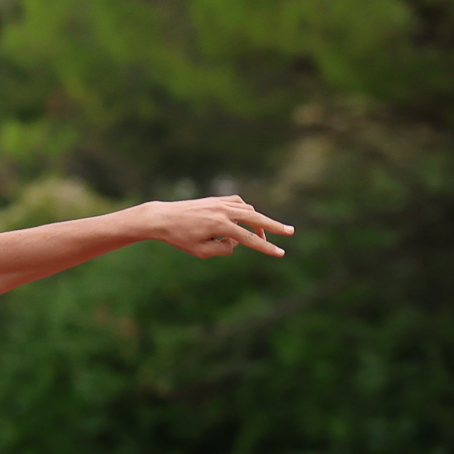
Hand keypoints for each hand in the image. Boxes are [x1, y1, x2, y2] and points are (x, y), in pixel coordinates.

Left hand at [149, 194, 293, 259]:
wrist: (162, 217)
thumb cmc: (179, 238)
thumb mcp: (201, 252)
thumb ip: (223, 250)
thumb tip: (237, 242)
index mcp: (220, 226)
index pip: (249, 239)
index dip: (266, 248)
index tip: (281, 253)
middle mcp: (223, 211)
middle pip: (257, 218)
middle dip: (275, 227)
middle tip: (291, 232)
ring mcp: (220, 203)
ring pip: (248, 211)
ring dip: (257, 223)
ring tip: (261, 236)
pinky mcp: (216, 199)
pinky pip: (238, 204)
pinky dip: (245, 212)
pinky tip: (246, 220)